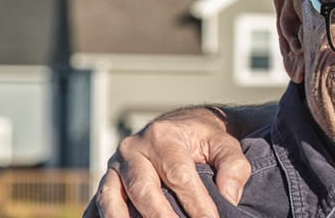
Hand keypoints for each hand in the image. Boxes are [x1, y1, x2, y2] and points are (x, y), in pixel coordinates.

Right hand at [93, 106, 250, 216]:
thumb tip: (228, 197)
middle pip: (144, 189)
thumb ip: (233, 168)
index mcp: (163, 136)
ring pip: (112, 197)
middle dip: (161, 217)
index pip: (179, 175)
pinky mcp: (108, 180)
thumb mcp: (225, 144)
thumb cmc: (203, 139)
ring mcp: (115, 165)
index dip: (195, 204)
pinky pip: (101, 202)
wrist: (180, 126)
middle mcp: (133, 148)